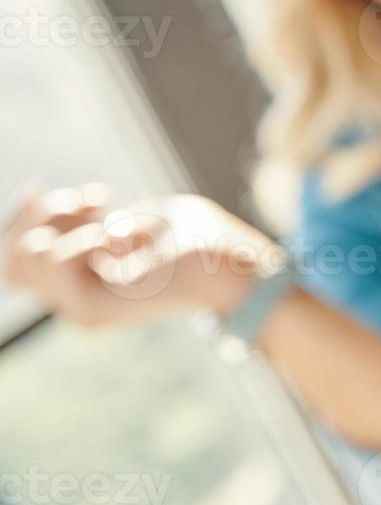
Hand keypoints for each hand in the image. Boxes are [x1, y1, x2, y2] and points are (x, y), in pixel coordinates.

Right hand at [1, 186, 279, 326]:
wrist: (234, 267)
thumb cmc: (196, 238)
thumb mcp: (134, 219)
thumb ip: (89, 221)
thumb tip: (44, 201)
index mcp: (84, 283)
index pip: (19, 260)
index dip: (26, 218)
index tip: (64, 193)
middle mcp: (75, 301)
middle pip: (15, 258)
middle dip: (44, 215)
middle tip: (97, 201)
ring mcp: (80, 310)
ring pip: (29, 255)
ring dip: (70, 223)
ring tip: (118, 224)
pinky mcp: (90, 311)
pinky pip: (54, 259)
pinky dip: (86, 235)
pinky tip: (123, 239)